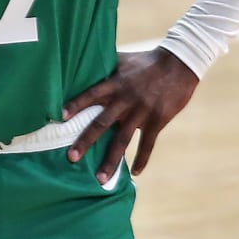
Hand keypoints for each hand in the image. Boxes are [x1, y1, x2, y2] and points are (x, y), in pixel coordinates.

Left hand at [64, 48, 198, 181]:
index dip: (76, 105)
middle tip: (71, 158)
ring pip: (123, 140)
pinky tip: (135, 172)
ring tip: (100, 179)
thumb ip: (103, 65)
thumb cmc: (145, 61)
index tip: (60, 117)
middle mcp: (125, 99)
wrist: (178, 64)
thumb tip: (80, 59)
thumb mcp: (122, 59)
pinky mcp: (158, 120)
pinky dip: (142, 159)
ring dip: (111, 161)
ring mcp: (142, 112)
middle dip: (85, 141)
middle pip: (101, 123)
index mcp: (114, 83)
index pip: (90, 95)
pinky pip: (148, 144)